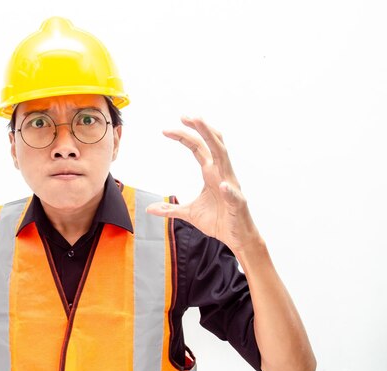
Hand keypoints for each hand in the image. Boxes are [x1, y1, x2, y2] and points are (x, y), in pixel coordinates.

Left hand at [146, 117, 259, 252]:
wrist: (237, 237)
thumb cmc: (218, 221)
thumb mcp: (189, 214)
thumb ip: (170, 209)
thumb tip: (149, 209)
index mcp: (211, 173)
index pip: (197, 148)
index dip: (184, 137)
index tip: (166, 129)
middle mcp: (222, 174)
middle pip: (212, 145)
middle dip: (201, 128)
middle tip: (186, 116)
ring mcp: (231, 186)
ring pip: (224, 158)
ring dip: (213, 141)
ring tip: (203, 127)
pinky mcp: (237, 204)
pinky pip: (232, 194)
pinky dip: (227, 190)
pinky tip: (221, 186)